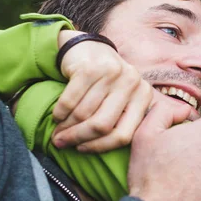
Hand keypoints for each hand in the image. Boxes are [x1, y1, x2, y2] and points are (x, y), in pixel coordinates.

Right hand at [52, 30, 152, 152]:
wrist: (89, 47)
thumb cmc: (105, 83)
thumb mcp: (122, 99)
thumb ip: (122, 120)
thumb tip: (101, 153)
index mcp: (144, 96)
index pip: (124, 134)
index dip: (100, 146)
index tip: (82, 150)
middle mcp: (132, 82)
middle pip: (102, 125)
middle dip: (79, 137)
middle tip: (62, 143)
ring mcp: (111, 73)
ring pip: (84, 113)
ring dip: (66, 127)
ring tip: (57, 133)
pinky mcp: (90, 67)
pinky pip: (70, 100)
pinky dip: (60, 112)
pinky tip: (56, 116)